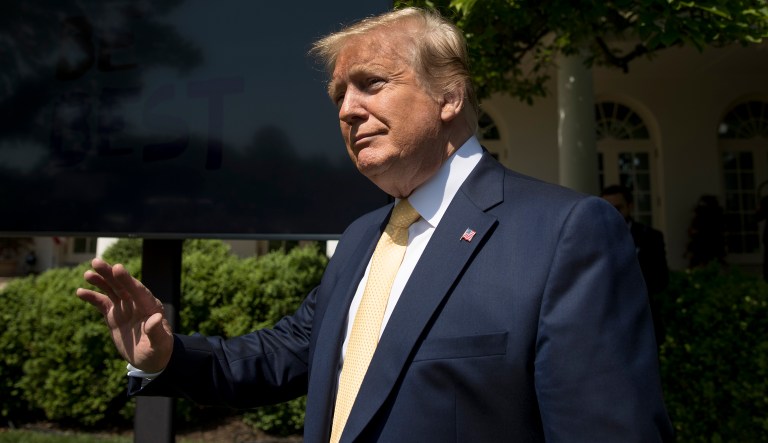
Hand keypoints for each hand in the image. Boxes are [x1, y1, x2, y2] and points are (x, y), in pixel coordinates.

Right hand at [76, 258, 172, 372]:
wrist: (151, 359)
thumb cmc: (159, 351)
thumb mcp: (160, 344)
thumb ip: (157, 332)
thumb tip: (156, 319)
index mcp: (150, 307)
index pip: (138, 290)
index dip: (127, 279)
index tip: (118, 268)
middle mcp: (136, 303)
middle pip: (122, 286)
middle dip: (109, 274)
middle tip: (96, 262)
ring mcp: (124, 308)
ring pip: (111, 291)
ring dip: (100, 281)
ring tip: (88, 273)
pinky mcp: (114, 316)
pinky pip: (101, 303)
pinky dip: (92, 297)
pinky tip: (80, 291)